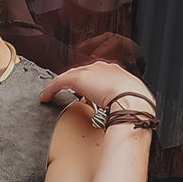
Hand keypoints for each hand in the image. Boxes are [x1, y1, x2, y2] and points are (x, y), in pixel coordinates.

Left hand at [40, 58, 156, 116]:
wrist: (133, 102)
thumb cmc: (137, 104)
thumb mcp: (132, 101)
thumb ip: (125, 103)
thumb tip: (125, 113)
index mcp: (117, 72)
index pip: (98, 74)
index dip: (90, 82)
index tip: (85, 91)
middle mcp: (103, 68)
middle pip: (82, 72)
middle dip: (73, 81)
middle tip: (66, 92)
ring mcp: (91, 71)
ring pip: (69, 76)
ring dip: (59, 85)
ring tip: (51, 93)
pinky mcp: (79, 78)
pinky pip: (59, 82)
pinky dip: (51, 89)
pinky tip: (45, 96)